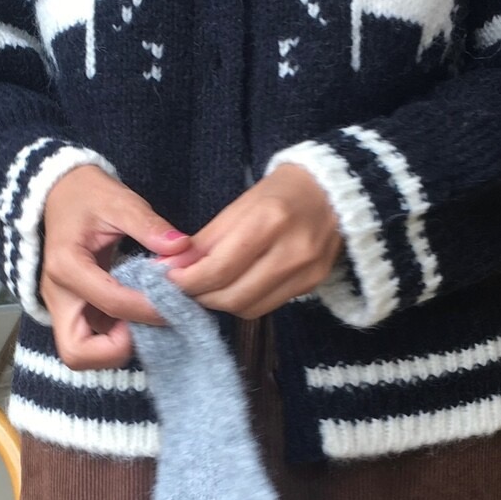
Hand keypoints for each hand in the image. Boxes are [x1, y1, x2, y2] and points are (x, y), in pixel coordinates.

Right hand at [41, 165, 190, 369]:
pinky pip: (90, 337)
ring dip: (116, 347)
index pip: (112, 303)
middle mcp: (57, 293)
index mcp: (67, 266)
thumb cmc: (88, 194)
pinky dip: (116, 337)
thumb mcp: (120, 201)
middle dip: (116, 350)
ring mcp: (62, 305)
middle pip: (77, 351)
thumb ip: (149, 225)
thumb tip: (181, 248)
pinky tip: (141, 313)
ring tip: (148, 319)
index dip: (149, 309)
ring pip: (80, 352)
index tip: (178, 301)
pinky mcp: (72, 308)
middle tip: (149, 325)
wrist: (62, 191)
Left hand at [164, 164, 341, 318]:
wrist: (333, 191)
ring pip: (248, 308)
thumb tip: (171, 268)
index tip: (167, 277)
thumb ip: (207, 240)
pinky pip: (267, 306)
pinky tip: (236, 286)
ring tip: (208, 286)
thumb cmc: (281, 192)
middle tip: (183, 285)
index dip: (187, 280)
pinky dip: (244, 301)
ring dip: (220, 302)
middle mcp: (292, 251)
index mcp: (269, 220)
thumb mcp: (240, 205)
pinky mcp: (313, 285)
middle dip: (200, 295)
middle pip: (232, 295)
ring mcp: (306, 272)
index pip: (219, 268)